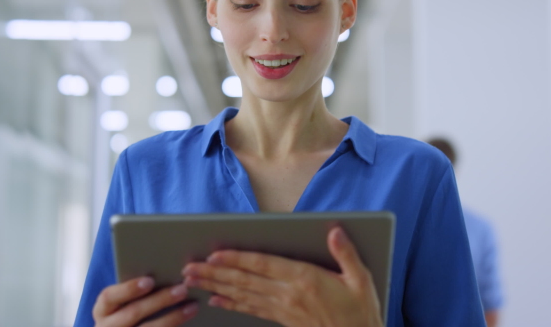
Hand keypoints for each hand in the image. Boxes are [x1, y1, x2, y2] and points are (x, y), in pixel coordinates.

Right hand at [92, 276, 197, 326]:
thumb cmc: (125, 311)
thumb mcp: (122, 302)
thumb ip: (135, 289)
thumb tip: (162, 268)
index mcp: (103, 310)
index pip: (109, 297)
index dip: (129, 288)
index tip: (150, 281)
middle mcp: (108, 326)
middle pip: (133, 313)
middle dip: (159, 301)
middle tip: (182, 290)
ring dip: (173, 318)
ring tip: (192, 306)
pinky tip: (188, 321)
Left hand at [181, 226, 383, 326]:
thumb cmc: (361, 312)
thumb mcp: (361, 280)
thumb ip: (346, 254)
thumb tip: (334, 231)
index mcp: (305, 279)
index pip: (263, 265)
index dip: (237, 259)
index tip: (215, 254)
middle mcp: (289, 294)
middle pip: (245, 280)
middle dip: (214, 273)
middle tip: (189, 268)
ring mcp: (283, 309)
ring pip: (242, 295)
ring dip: (216, 286)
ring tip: (193, 281)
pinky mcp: (283, 319)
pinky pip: (251, 310)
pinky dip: (231, 304)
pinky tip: (215, 300)